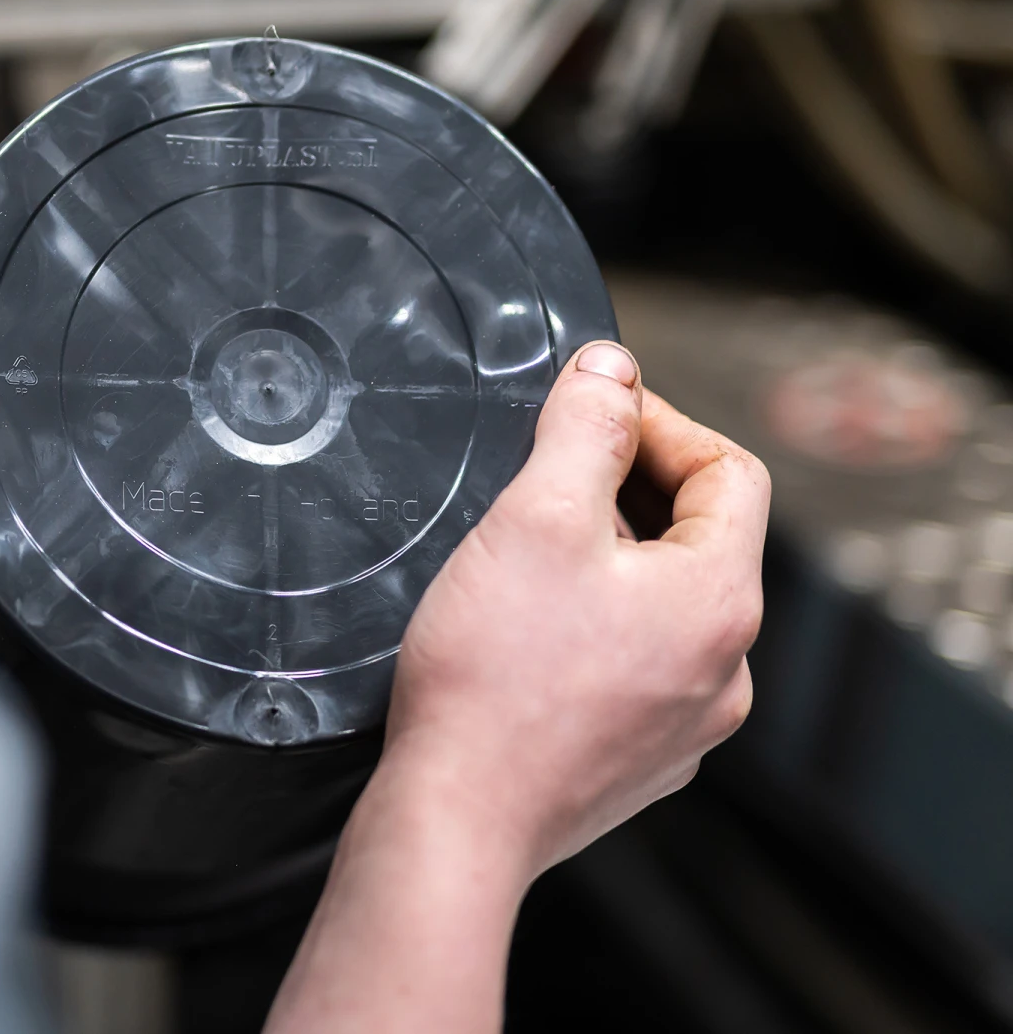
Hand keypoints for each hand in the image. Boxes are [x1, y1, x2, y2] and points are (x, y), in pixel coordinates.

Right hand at [268, 341, 769, 1032]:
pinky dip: (594, 634)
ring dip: (610, 566)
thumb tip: (611, 369)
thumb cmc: (493, 679)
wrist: (457, 819)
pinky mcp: (639, 762)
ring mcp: (687, 724)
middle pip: (700, 540)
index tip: (592, 416)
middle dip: (627, 495)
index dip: (661, 425)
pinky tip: (527, 638)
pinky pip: (637, 669)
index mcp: (721, 600)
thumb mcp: (536, 517)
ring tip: (525, 563)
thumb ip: (583, 428)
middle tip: (543, 484)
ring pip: (664, 607)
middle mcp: (726, 669)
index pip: (731, 473)